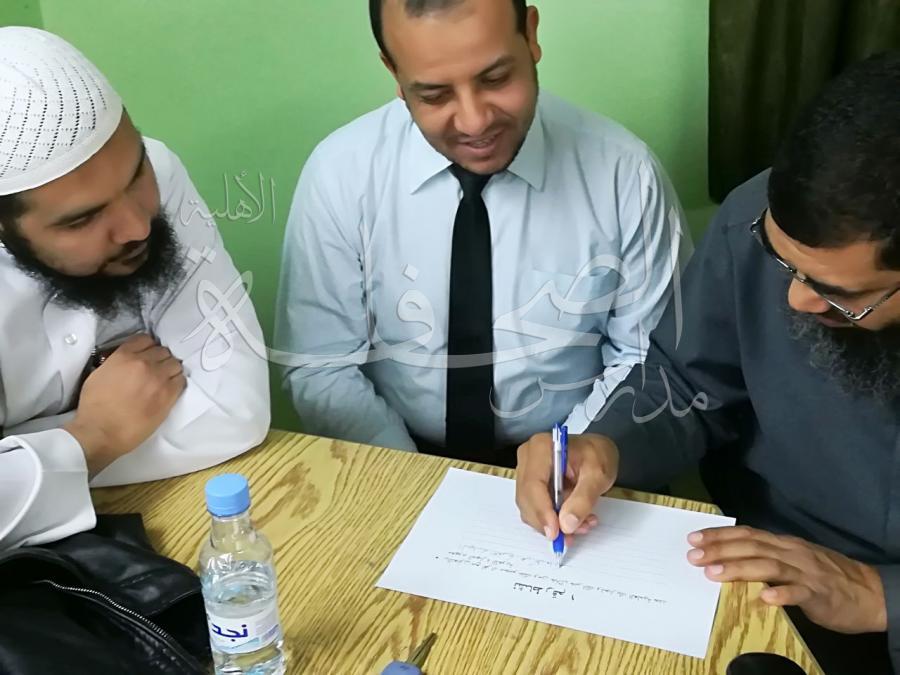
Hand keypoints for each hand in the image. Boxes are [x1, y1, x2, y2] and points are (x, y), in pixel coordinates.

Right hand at [64, 334, 185, 475]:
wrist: (102, 432)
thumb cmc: (94, 406)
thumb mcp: (99, 374)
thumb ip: (117, 361)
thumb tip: (129, 361)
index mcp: (124, 356)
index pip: (145, 339)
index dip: (147, 347)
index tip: (146, 355)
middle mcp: (144, 363)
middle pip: (162, 351)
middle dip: (159, 359)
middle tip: (155, 370)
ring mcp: (159, 378)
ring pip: (175, 363)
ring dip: (170, 369)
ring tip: (164, 379)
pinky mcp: (169, 394)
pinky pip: (181, 380)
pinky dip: (177, 382)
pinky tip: (169, 389)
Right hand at [515, 433, 618, 542]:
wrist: (596, 452)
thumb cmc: (597, 455)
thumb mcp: (598, 475)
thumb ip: (583, 499)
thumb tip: (567, 524)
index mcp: (541, 447)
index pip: (533, 484)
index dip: (542, 510)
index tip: (556, 531)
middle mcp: (528, 458)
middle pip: (527, 499)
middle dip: (548, 521)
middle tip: (572, 534)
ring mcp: (526, 472)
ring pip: (530, 508)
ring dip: (552, 523)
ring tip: (581, 524)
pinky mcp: (530, 486)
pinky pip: (535, 509)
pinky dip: (553, 520)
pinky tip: (573, 520)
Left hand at [688, 525, 886, 633]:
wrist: (868, 592)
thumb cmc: (825, 576)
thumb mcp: (794, 560)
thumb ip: (766, 557)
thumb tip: (730, 556)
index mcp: (784, 544)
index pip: (747, 534)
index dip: (720, 535)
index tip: (694, 538)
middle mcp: (792, 553)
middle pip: (752, 546)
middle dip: (720, 550)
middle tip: (693, 556)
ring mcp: (805, 573)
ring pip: (769, 566)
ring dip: (739, 568)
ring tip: (714, 574)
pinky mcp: (819, 595)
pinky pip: (798, 594)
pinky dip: (781, 595)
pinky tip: (764, 599)